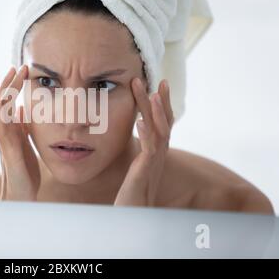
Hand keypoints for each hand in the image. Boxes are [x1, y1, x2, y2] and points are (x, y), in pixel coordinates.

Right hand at [0, 66, 39, 200]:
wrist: (22, 193)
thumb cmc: (23, 168)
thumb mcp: (25, 142)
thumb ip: (22, 126)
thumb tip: (21, 108)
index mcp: (9, 130)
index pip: (5, 104)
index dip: (9, 86)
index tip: (18, 69)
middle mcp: (3, 134)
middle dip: (5, 85)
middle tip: (14, 66)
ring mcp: (4, 143)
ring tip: (0, 79)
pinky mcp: (9, 153)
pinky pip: (1, 133)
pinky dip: (1, 118)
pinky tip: (4, 105)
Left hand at [114, 79, 173, 206]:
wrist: (134, 216)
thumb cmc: (133, 194)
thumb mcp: (137, 169)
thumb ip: (140, 154)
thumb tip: (137, 140)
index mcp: (155, 153)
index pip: (161, 124)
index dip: (161, 105)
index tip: (157, 86)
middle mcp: (158, 156)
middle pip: (164, 123)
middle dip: (161, 101)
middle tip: (160, 80)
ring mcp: (153, 164)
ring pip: (159, 133)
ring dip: (155, 112)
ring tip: (151, 93)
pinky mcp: (145, 173)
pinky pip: (149, 151)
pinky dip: (146, 135)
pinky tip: (140, 122)